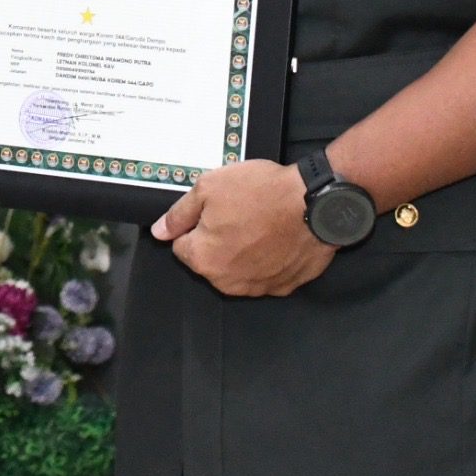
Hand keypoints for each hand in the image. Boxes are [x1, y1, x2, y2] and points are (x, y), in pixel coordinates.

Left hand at [151, 158, 336, 296]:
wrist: (316, 204)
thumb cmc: (262, 193)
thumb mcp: (209, 188)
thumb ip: (179, 214)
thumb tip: (159, 232)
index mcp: (203, 259)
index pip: (181, 246)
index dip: (195, 225)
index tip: (214, 211)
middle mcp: (226, 282)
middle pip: (209, 261)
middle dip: (218, 240)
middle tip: (239, 213)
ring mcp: (257, 287)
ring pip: (237, 269)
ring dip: (243, 252)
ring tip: (261, 223)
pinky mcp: (283, 287)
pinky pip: (266, 274)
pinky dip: (268, 259)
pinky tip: (278, 237)